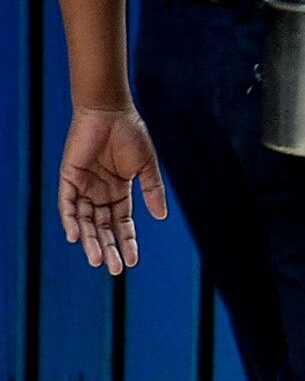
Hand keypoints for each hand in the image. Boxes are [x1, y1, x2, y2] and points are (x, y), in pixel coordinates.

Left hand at [57, 107, 168, 274]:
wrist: (110, 110)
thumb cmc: (130, 133)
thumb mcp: (146, 167)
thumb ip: (152, 191)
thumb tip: (162, 217)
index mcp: (119, 191)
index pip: (122, 223)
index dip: (128, 242)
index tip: (133, 261)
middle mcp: (100, 192)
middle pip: (103, 227)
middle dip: (109, 248)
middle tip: (116, 269)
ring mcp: (84, 185)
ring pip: (85, 220)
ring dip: (91, 240)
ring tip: (98, 260)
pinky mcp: (69, 176)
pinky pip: (67, 203)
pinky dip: (70, 219)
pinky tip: (75, 236)